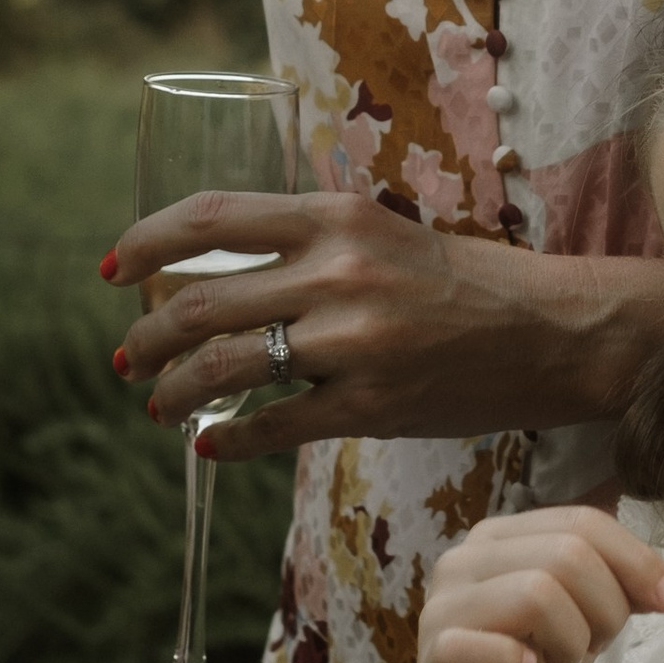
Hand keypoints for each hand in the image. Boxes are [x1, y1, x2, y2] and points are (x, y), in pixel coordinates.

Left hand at [106, 185, 663, 458]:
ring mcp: (353, 343)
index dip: (146, 244)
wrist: (548, 332)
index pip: (210, 219)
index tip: (115, 271)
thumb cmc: (462, 282)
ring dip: (173, 389)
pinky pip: (273, 426)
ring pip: (227, 368)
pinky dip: (229, 438)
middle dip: (146, 337)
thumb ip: (309, 243)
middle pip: (202, 303)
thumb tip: (219, 268)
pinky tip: (210, 444)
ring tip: (156, 402)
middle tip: (125, 356)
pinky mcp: (371, 405)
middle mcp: (338, 273)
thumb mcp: (382, 234)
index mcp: (336, 218)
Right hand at [394, 506, 663, 662]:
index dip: (636, 558)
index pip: (582, 522)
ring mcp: (443, 606)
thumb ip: (614, 591)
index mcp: (500, 539)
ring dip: (572, 638)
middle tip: (597, 646)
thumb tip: (663, 584)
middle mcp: (465, 559)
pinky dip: (518, 660)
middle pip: (568, 552)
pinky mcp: (435, 656)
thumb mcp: (582, 625)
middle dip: (607, 606)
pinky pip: (484, 644)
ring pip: (537, 591)